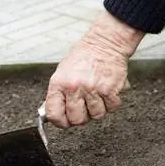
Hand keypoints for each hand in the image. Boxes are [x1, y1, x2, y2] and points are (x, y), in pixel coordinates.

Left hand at [45, 11, 144, 128]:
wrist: (105, 43)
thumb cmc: (84, 56)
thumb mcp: (62, 72)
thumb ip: (58, 94)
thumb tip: (52, 113)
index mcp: (59, 83)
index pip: (54, 114)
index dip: (60, 122)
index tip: (64, 121)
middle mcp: (75, 87)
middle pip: (77, 120)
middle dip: (82, 117)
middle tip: (84, 106)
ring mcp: (93, 89)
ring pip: (96, 116)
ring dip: (98, 108)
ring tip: (97, 94)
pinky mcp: (109, 90)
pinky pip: (111, 108)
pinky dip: (111, 102)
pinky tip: (107, 91)